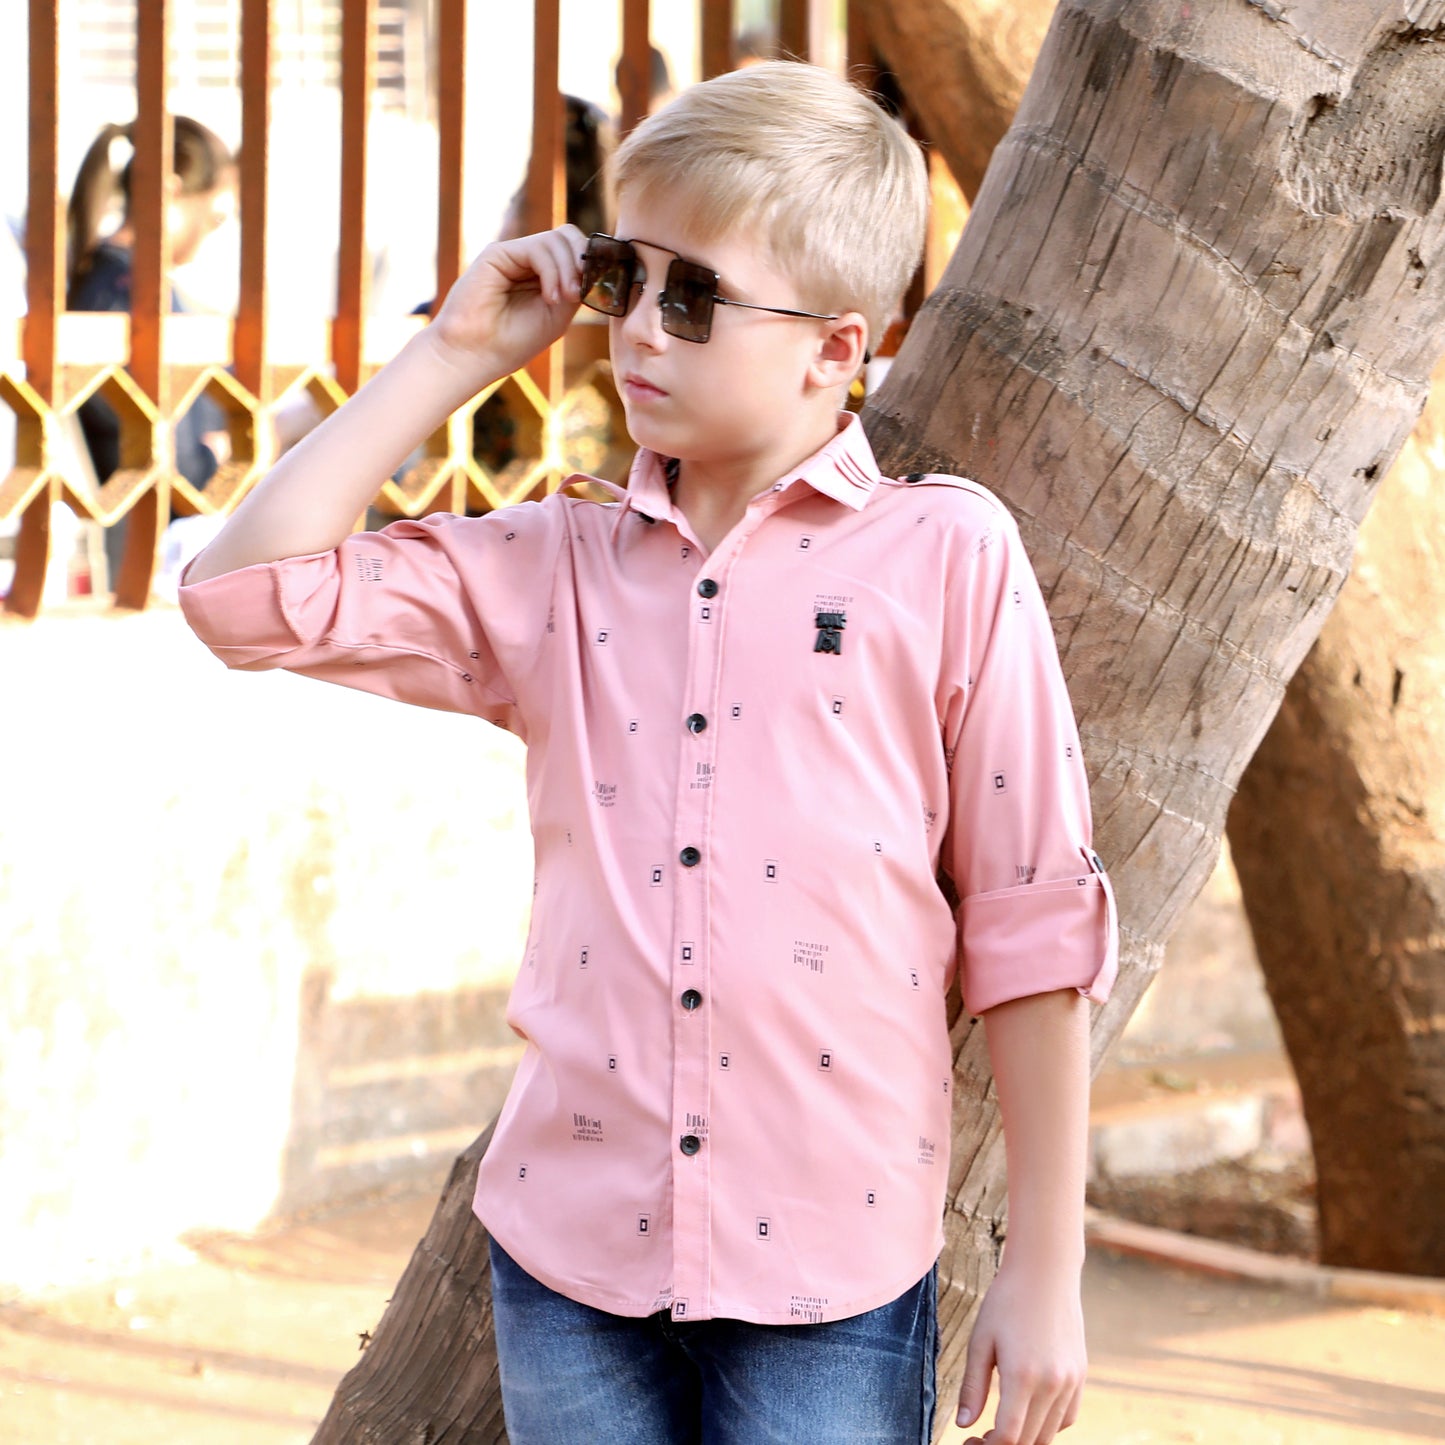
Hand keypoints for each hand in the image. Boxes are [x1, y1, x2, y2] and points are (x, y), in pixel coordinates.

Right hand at [431, 224, 588, 384]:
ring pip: (557, 239)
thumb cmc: (515, 341)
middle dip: (583, 262)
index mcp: (544, 275)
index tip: (593, 292)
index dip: (592, 264)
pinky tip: (549, 297)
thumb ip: (575, 285)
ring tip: (560, 301)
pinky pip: (538, 248)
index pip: (576, 250)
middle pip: (569, 236)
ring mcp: (513, 255)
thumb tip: (595, 260)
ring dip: (568, 271)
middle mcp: (528, 261)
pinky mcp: (498, 253)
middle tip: (577, 295)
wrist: (476, 354)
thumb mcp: (558, 314)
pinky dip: (552, 272)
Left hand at [955, 1259, 1085, 1444]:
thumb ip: (972, 1387)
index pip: (1009, 1436)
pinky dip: (1048, 1425)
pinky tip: (1028, 1412)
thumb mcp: (980, 1340)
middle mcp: (1052, 1384)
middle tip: (981, 1437)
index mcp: (1022, 1376)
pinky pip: (1067, 1417)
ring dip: (1026, 1438)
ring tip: (1002, 1425)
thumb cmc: (1006, 1302)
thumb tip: (964, 1425)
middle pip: (1030, 1440)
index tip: (972, 1441)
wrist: (1044, 1272)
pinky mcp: (1080, 1375)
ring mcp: (1071, 1381)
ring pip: (1050, 1434)